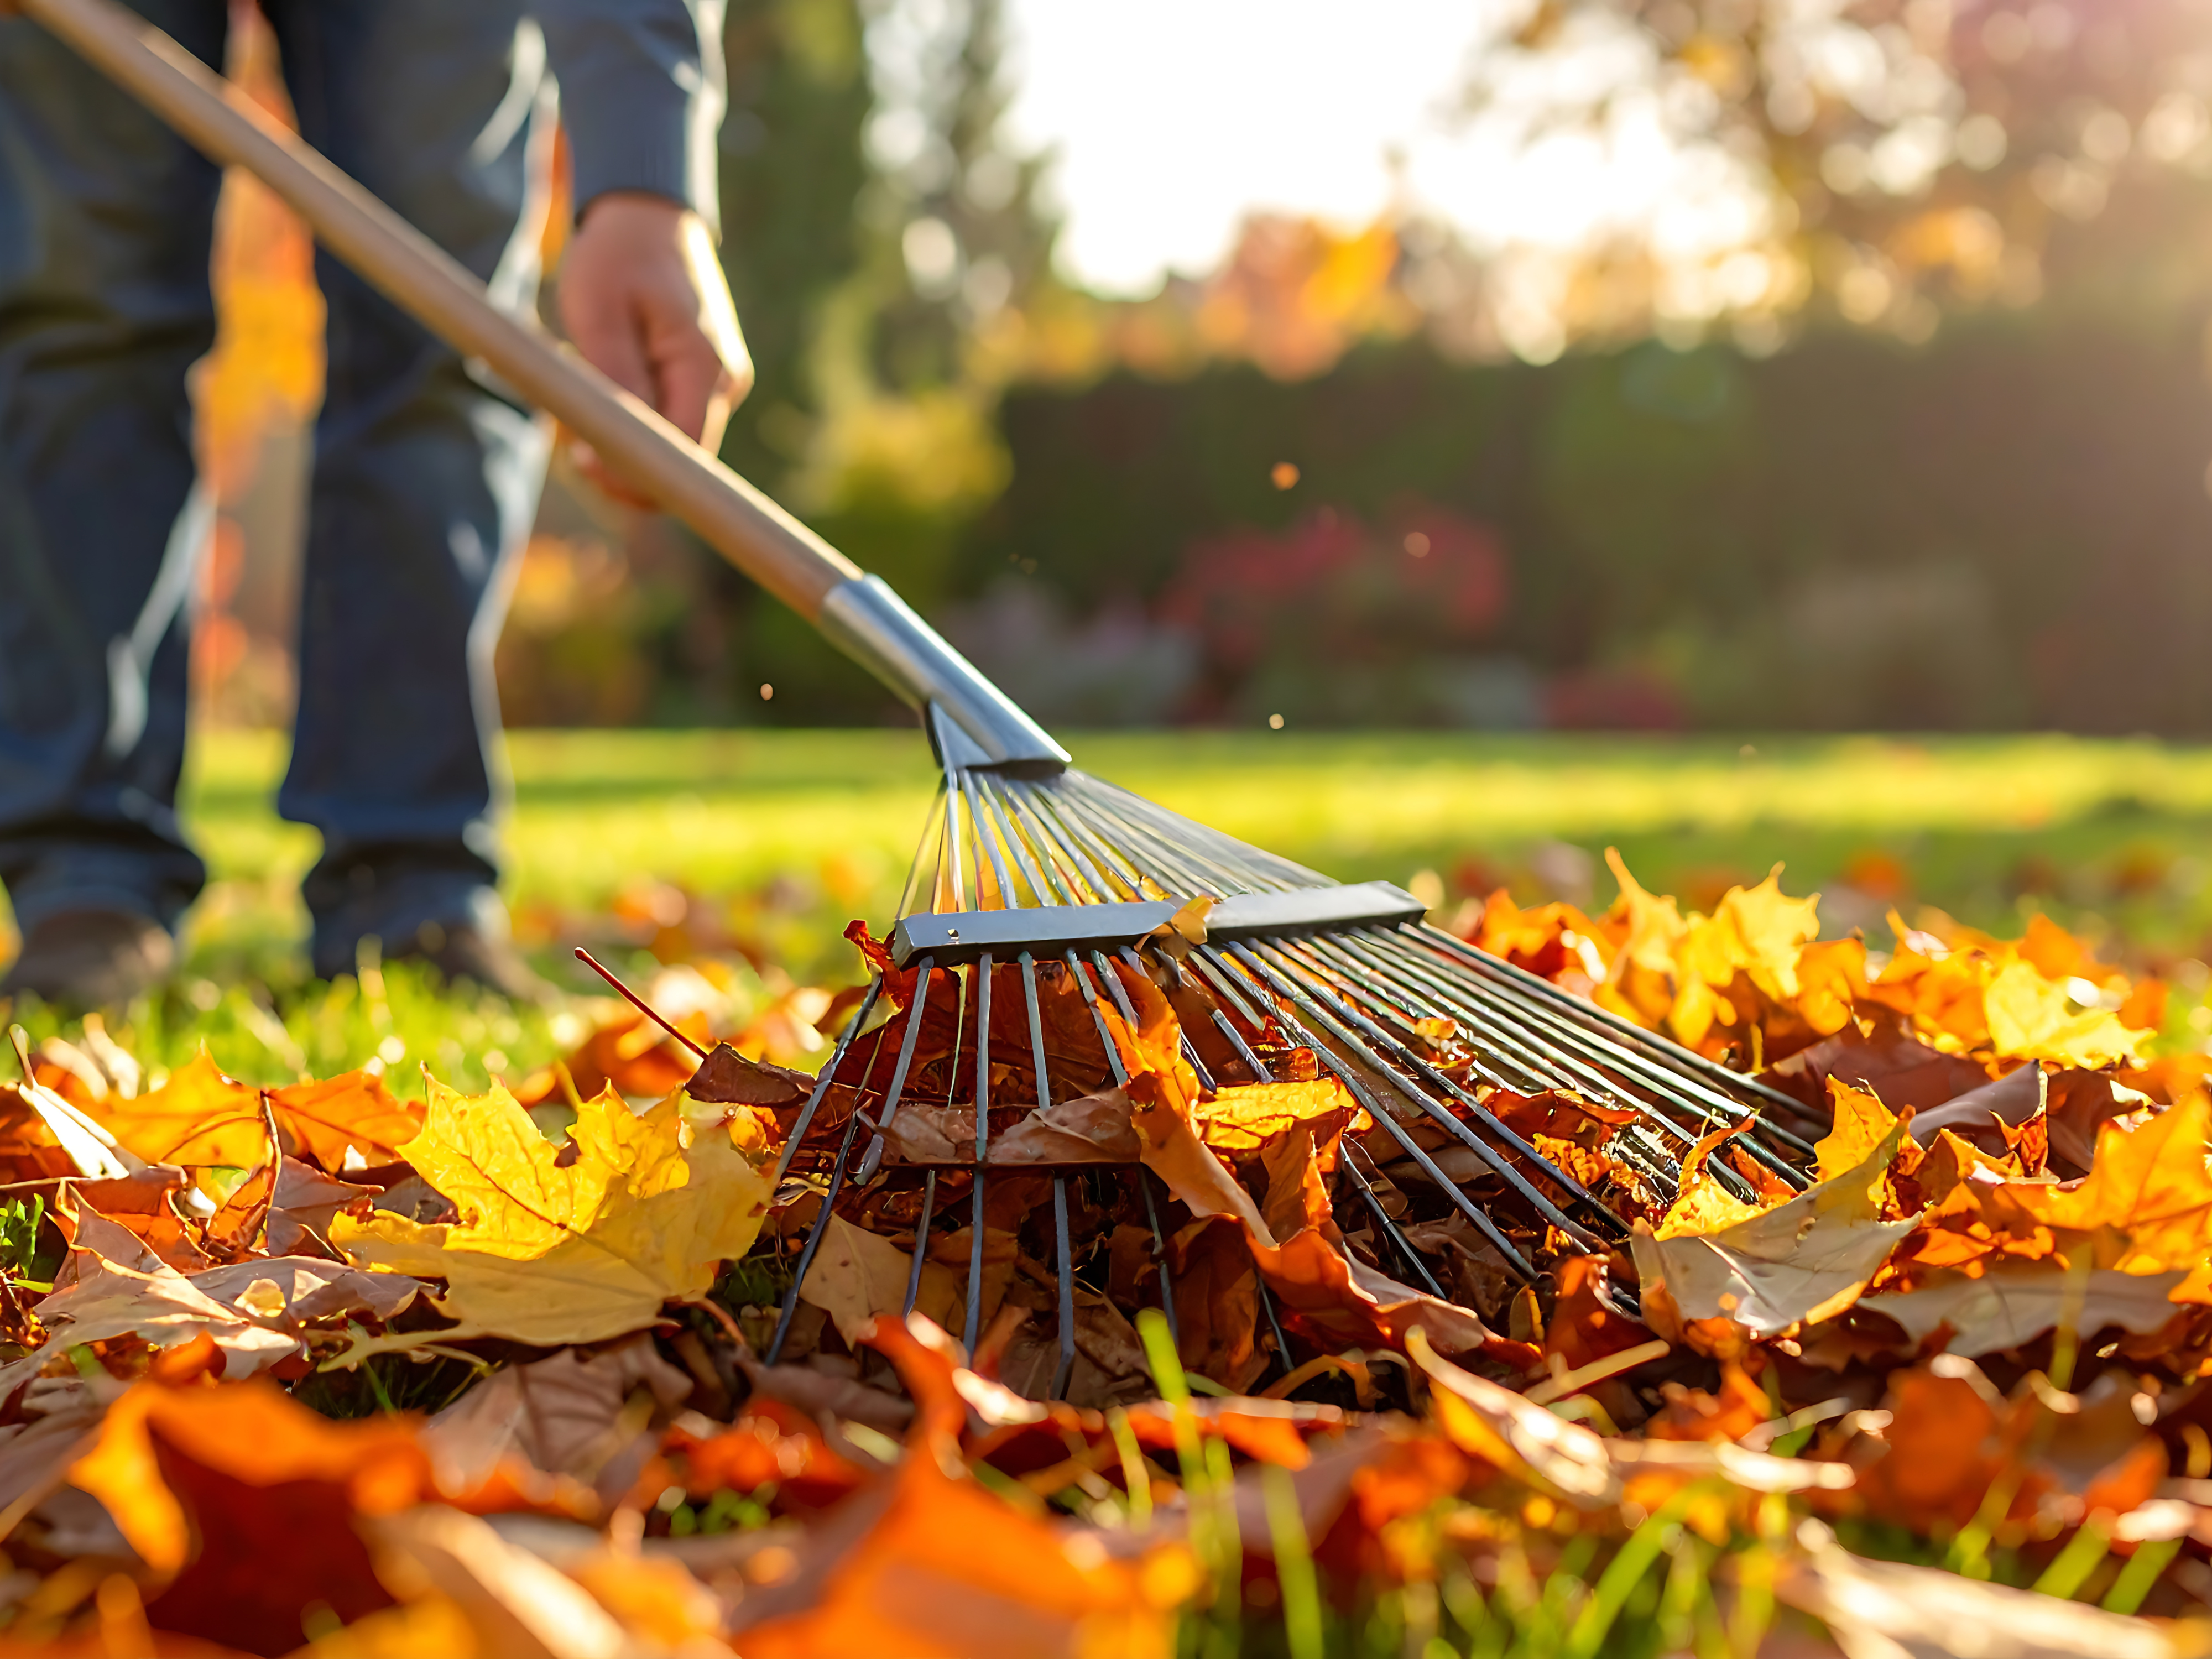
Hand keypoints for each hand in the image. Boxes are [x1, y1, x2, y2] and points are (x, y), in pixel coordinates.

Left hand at [557, 192, 752, 505]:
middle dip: (627, 463)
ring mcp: (721, 386)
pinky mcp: (706, 383)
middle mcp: (726, 385)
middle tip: (570, 434)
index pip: (685, 457)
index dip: (635, 476)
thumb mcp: (598, 312)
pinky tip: (607, 392)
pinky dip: (637, 423)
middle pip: (684, 460)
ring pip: (676, 445)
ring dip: (628, 441)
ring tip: (584, 401)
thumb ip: (615, 380)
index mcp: (706, 368)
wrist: (647, 217)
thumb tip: (622, 445)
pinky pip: (673, 423)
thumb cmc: (617, 256)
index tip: (582, 459)